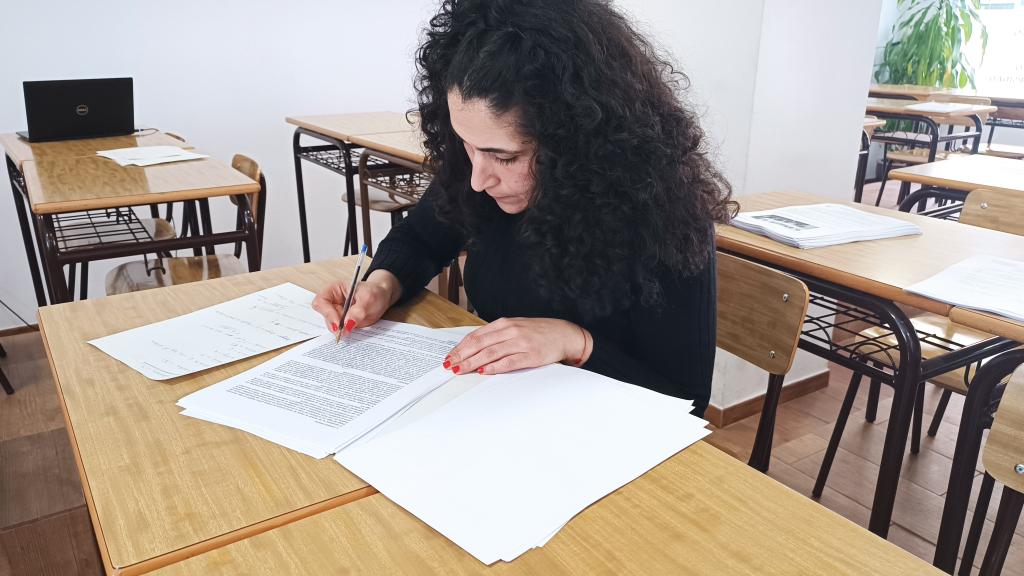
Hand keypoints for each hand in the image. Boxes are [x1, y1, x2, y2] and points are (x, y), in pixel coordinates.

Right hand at [311, 269, 401, 334]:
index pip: (321, 302)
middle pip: (325, 316)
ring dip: (340, 330)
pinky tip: (352, 332)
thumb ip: (358, 311)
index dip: (327, 313)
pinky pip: (340, 330)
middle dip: (334, 324)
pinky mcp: (343, 323)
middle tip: (345, 331)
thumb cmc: (375, 292)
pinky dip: (345, 333)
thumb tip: (347, 324)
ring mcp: (337, 313)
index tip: (338, 324)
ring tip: (353, 328)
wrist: (383, 298)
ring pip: (331, 326)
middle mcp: (333, 302)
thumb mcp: (369, 299)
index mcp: (334, 290)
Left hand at [445, 317, 590, 374]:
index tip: (450, 356)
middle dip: (462, 356)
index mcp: (504, 323)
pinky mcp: (530, 355)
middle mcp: (510, 331)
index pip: (476, 336)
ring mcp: (520, 343)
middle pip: (479, 344)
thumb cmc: (538, 332)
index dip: (461, 347)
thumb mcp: (515, 327)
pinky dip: (494, 367)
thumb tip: (474, 347)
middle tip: (450, 365)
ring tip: (461, 370)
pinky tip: (483, 371)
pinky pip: (508, 362)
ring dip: (472, 363)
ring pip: (490, 353)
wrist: (565, 334)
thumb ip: (497, 336)